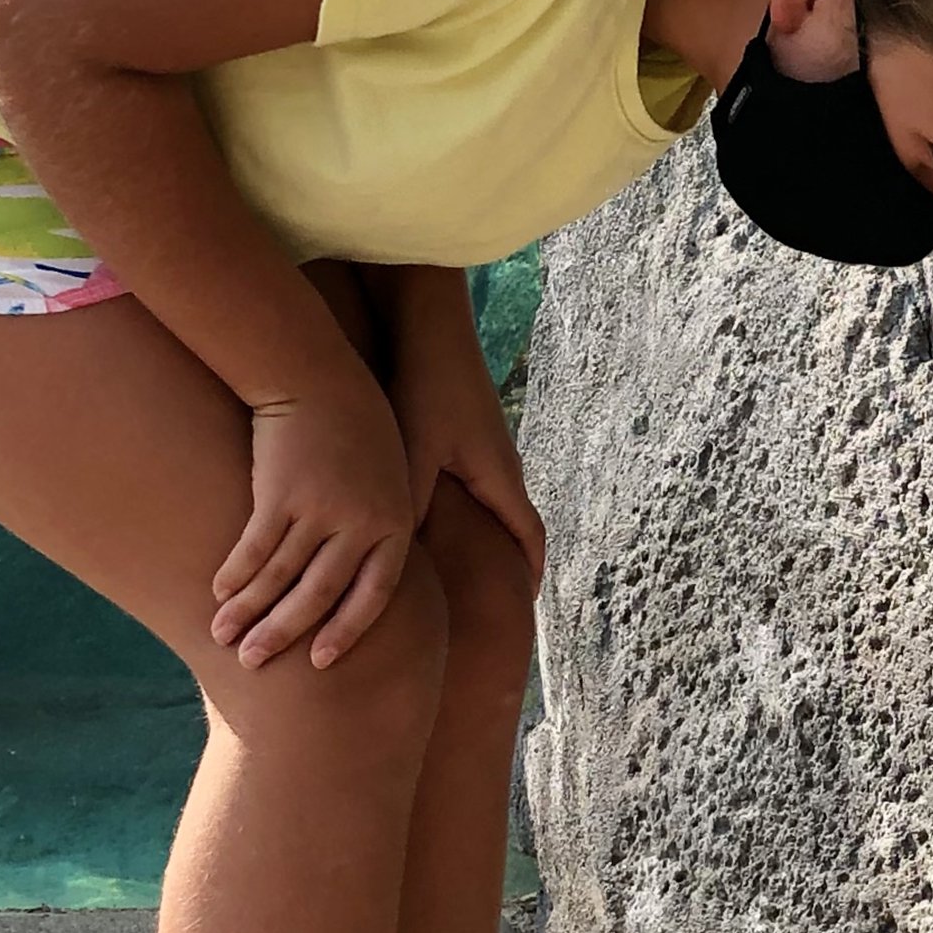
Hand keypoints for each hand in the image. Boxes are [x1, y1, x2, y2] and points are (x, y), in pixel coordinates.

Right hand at [211, 365, 416, 668]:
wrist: (319, 377)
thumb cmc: (356, 429)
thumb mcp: (389, 477)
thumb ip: (379, 527)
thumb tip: (358, 579)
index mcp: (395, 522)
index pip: (375, 594)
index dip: (345, 631)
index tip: (318, 662)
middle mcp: (362, 522)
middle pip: (320, 594)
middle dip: (283, 632)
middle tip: (253, 663)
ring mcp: (321, 509)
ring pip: (280, 576)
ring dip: (248, 611)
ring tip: (222, 636)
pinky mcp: (282, 493)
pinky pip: (255, 547)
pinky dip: (235, 574)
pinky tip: (219, 593)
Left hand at [391, 280, 545, 594]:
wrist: (431, 325)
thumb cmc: (427, 387)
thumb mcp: (415, 453)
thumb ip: (411, 505)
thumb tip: (403, 558)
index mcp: (499, 476)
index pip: (529, 537)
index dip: (529, 574)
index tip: (523, 606)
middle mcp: (501, 464)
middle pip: (514, 525)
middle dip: (508, 563)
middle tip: (493, 601)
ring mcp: (485, 447)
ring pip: (492, 505)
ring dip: (485, 536)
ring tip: (462, 569)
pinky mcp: (466, 433)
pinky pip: (475, 484)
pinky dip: (466, 510)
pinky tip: (433, 518)